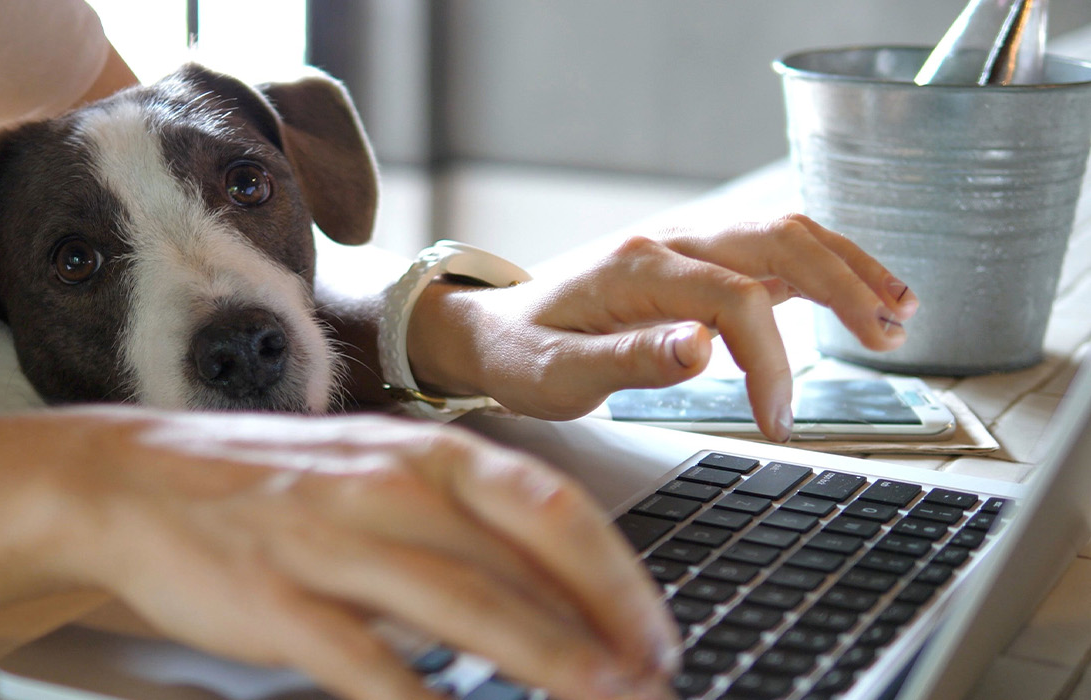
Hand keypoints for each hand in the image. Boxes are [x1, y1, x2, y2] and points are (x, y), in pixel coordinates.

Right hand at [52, 408, 679, 699]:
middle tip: (651, 686)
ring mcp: (330, 541)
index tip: (656, 636)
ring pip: (463, 605)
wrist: (132, 479)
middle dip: (602, 630)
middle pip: (523, 559)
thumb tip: (555, 585)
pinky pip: (367, 662)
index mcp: (423, 452)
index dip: (619, 578)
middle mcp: (388, 486)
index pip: (552, 508)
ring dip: (545, 662)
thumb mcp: (374, 475)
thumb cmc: (268, 483)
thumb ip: (459, 522)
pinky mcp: (277, 600)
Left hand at [408, 214, 919, 440]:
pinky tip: (862, 297)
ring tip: (899, 313)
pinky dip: (823, 269)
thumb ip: (627, 361)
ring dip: (846, 267)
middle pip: (778, 239)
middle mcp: (669, 244)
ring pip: (784, 234)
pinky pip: (770, 251)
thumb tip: (702, 349)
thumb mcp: (556, 375)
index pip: (735, 298)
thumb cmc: (519, 354)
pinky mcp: (695, 264)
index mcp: (638, 270)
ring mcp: (686, 247)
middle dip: (843, 286)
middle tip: (888, 340)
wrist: (490, 329)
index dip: (770, 360)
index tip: (777, 419)